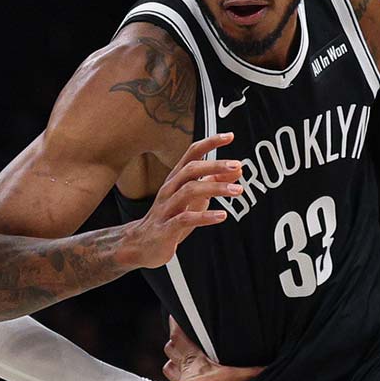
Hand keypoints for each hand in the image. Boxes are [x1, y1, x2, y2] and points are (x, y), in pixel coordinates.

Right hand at [119, 134, 241, 269]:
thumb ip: (214, 182)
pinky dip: (205, 216)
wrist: (142, 244)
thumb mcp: (194, 197)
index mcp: (176, 178)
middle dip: (215, 165)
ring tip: (237, 191)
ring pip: (189, 191)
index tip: (229, 136)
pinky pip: (185, 219)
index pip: (192, 154)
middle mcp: (169, 189)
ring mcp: (166, 208)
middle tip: (237, 165)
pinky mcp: (166, 228)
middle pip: (191, 169)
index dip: (210, 143)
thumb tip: (237, 170)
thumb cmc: (170, 217)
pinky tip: (221, 215)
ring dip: (216, 188)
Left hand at [163, 318, 262, 380]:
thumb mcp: (228, 378)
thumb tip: (264, 367)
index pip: (177, 335)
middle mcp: (183, 366)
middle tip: (180, 339)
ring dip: (173, 362)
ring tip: (180, 359)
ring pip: (169, 365)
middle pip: (170, 348)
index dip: (174, 324)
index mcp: (192, 357)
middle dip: (173, 343)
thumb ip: (247, 372)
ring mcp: (179, 379)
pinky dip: (176, 380)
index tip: (173, 314)